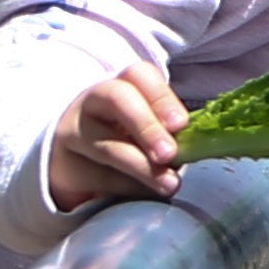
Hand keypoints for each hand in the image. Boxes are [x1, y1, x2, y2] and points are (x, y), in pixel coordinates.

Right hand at [47, 62, 187, 212]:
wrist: (78, 163)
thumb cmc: (128, 138)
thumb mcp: (149, 127)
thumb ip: (170, 131)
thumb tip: (201, 146)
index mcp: (124, 83)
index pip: (139, 74)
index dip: (161, 97)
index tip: (181, 124)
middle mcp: (95, 99)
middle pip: (118, 99)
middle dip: (147, 127)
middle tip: (170, 154)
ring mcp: (76, 130)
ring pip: (107, 145)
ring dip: (141, 166)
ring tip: (169, 184)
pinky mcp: (66, 165)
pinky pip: (99, 176)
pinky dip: (127, 188)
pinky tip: (145, 194)